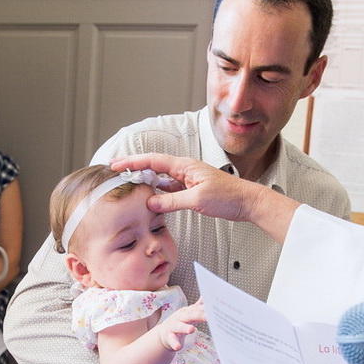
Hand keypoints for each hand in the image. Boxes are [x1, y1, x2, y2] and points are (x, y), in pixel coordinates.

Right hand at [110, 154, 298, 243]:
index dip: (133, 161)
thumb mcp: (198, 200)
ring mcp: (188, 179)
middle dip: (134, 168)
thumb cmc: (228, 197)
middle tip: (116, 172)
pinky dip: (158, 193)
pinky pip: (170, 189)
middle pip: (154, 166)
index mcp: (185, 166)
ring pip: (161, 178)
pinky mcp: (192, 190)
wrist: (247, 202)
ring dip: (146, 181)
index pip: (153, 161)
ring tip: (129, 185)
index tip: (116, 164)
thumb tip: (150, 202)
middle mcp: (185, 170)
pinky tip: (151, 199)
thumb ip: (172, 201)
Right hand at [158, 300, 205, 350]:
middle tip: (208, 317)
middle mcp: (179, 317)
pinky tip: (178, 347)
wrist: (164, 333)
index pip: (197, 309)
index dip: (206, 309)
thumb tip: (208, 296)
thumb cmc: (180, 322)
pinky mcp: (169, 337)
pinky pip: (172, 340)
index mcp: (186, 311)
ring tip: (192, 330)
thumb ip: (198, 306)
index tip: (216, 309)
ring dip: (185, 328)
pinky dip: (175, 343)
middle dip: (199, 316)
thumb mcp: (189, 314)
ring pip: (179, 327)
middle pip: (189, 315)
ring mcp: (173, 327)